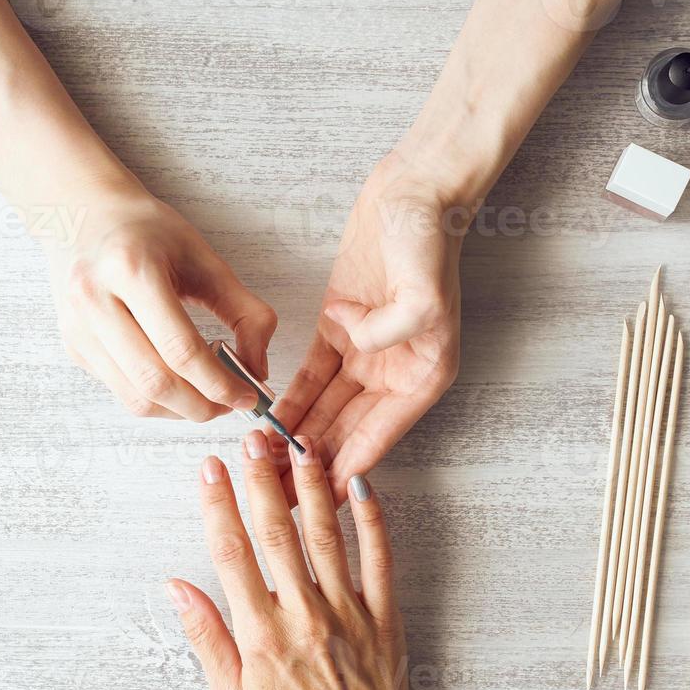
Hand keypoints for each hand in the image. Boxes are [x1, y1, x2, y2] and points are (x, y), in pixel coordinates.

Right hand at [48, 177, 277, 421]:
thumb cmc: (148, 232)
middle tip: (229, 405)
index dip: (220, 383)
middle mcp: (94, 299)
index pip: (181, 349)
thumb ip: (245, 311)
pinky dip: (156, 400)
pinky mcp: (73, 346)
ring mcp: (78, 327)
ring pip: (135, 398)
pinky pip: (120, 391)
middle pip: (155, 381)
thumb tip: (257, 369)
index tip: (246, 395)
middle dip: (202, 406)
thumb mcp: (205, 258)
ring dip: (179, 410)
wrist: (83, 214)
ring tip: (205, 398)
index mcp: (131, 268)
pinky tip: (177, 383)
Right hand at [168, 433, 484, 689]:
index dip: (217, 506)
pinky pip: (380, 559)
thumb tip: (176, 587)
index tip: (208, 470)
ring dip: (311, 487)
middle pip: (277, 533)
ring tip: (300, 445)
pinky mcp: (383, 615)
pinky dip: (373, 519)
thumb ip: (205, 638)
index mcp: (261, 633)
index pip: (232, 555)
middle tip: (252, 439)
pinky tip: (362, 484)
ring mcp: (347, 612)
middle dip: (261, 480)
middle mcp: (303, 614)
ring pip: (327, 535)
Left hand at [272, 152, 465, 501]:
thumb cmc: (428, 236)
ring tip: (261, 467)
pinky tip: (266, 424)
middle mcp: (396, 373)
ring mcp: (366, 353)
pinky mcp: (339, 329)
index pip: (376, 438)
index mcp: (423, 377)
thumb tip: (354, 344)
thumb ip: (392, 329)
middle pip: (346, 433)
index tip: (312, 501)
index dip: (342, 471)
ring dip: (295, 438)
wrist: (415, 188)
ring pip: (324, 410)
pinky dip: (290, 401)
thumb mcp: (424, 290)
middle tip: (274, 496)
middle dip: (311, 466)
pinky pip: (311, 377)